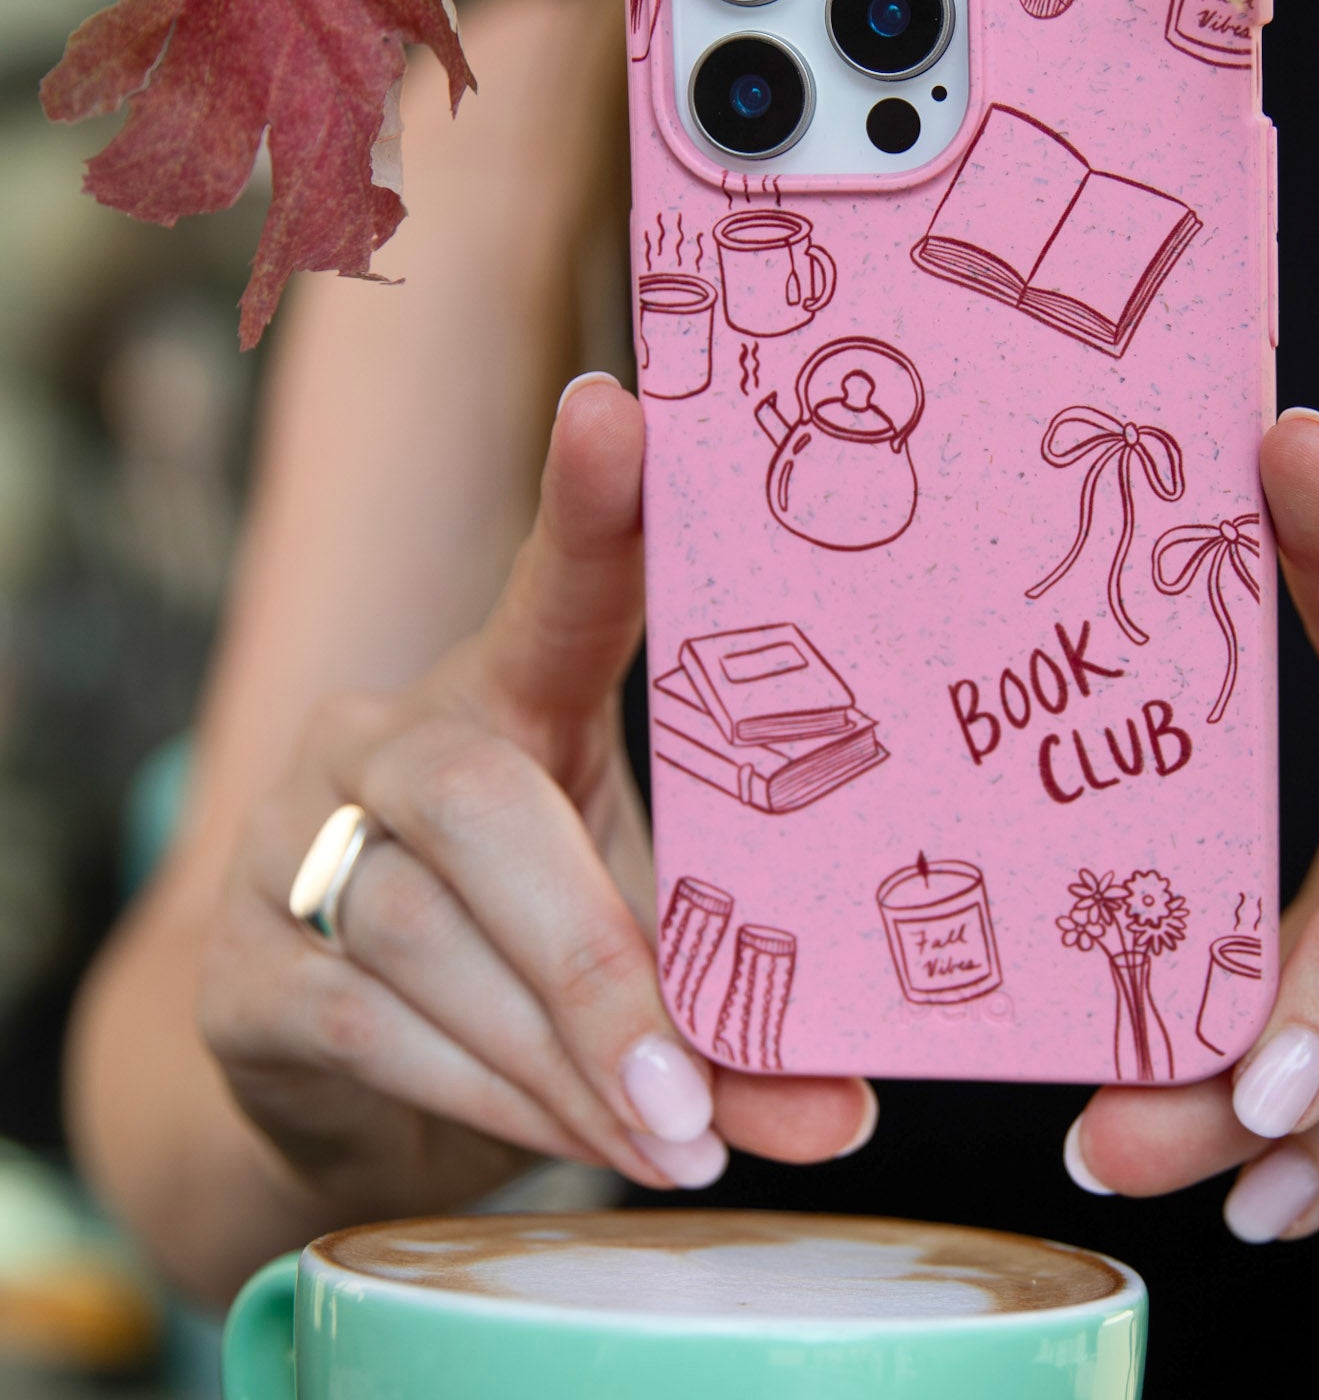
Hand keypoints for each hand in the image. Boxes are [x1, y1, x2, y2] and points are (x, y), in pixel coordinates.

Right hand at [198, 374, 870, 1214]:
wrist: (350, 1073)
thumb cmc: (538, 948)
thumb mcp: (639, 936)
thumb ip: (733, 1008)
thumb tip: (847, 1111)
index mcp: (509, 692)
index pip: (553, 589)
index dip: (591, 508)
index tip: (620, 412)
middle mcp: (385, 738)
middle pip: (477, 803)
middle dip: (600, 964)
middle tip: (697, 1092)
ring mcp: (287, 843)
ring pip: (426, 936)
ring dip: (563, 1060)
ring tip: (671, 1142)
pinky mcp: (235, 973)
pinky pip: (366, 1027)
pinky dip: (485, 1099)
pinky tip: (567, 1136)